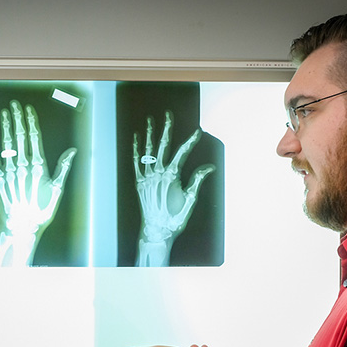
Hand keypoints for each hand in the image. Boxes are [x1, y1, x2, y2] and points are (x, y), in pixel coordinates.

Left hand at [0, 100, 76, 266]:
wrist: (21, 228)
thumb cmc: (41, 211)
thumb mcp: (57, 190)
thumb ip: (63, 168)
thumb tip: (73, 151)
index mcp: (39, 167)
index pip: (34, 138)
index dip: (31, 122)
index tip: (28, 110)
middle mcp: (23, 166)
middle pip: (20, 137)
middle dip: (17, 119)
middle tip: (14, 105)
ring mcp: (9, 171)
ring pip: (7, 144)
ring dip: (5, 127)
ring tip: (4, 114)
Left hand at [133, 111, 214, 266]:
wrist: (156, 231)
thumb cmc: (174, 218)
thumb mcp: (190, 199)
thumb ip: (198, 180)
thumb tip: (209, 167)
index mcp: (172, 176)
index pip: (183, 153)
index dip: (191, 141)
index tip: (198, 131)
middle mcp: (157, 173)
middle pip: (163, 146)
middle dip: (166, 129)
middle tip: (168, 115)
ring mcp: (146, 177)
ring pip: (148, 151)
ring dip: (149, 134)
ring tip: (150, 121)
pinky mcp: (139, 183)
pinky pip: (136, 162)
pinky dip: (136, 150)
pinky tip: (136, 139)